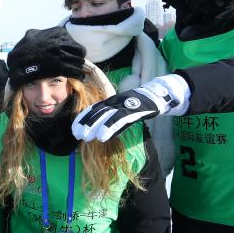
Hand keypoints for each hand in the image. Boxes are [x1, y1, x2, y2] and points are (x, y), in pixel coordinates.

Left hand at [72, 74, 189, 142]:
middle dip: (86, 123)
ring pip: (107, 116)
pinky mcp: (135, 110)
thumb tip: (101, 131)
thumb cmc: (140, 104)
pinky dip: (110, 128)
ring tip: (86, 138)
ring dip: (95, 127)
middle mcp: (116, 101)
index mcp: (112, 101)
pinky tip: (103, 137)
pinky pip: (120, 120)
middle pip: (98, 112)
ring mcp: (125, 105)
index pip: (94, 108)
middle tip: (76, 135)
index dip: (83, 118)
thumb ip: (113, 117)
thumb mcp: (124, 109)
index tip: (74, 129)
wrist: (160, 94)